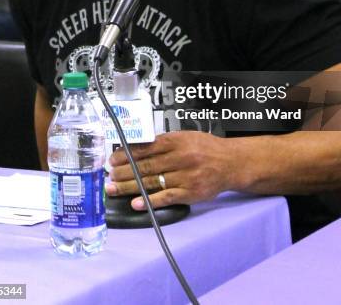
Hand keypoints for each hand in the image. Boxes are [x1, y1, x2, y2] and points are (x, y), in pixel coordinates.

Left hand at [106, 131, 234, 210]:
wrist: (231, 163)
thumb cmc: (206, 148)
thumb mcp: (186, 137)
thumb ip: (164, 142)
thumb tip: (136, 147)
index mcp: (178, 141)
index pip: (146, 148)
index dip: (127, 154)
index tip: (112, 159)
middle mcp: (181, 158)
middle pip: (146, 166)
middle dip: (124, 172)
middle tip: (109, 176)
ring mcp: (185, 177)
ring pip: (153, 182)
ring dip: (130, 187)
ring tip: (114, 189)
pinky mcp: (190, 193)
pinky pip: (166, 197)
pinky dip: (150, 201)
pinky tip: (136, 203)